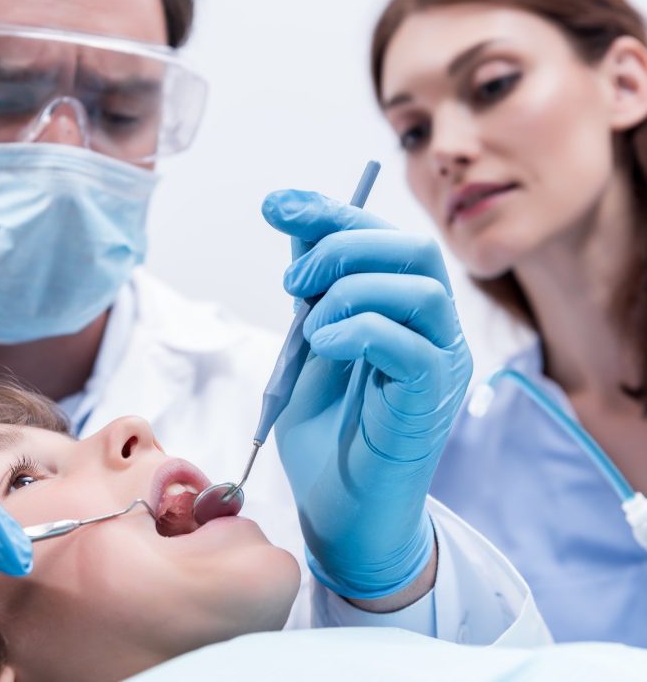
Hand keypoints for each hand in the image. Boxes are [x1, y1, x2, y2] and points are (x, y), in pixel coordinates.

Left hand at [263, 189, 471, 600]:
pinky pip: (411, 344)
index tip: (276, 204)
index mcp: (405, 311)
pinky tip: (323, 346)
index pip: (383, 238)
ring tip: (309, 323)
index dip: (330, 212)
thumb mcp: (310, 345)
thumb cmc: (328, 433)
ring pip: (420, 288)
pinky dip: (358, 329)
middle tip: (294, 280)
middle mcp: (433, 330)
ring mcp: (439, 364)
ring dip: (349, 288)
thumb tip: (298, 228)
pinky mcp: (431, 401)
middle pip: (413, 249)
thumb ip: (314, 291)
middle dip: (343, 246)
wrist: (341, 511)